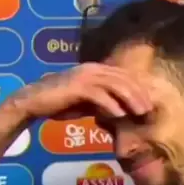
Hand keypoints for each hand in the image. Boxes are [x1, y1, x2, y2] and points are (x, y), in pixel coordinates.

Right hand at [8, 63, 151, 120]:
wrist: (33, 102)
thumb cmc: (60, 104)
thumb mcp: (87, 102)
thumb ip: (103, 103)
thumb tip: (121, 112)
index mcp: (96, 70)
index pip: (124, 76)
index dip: (138, 89)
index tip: (149, 103)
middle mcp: (92, 69)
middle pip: (123, 79)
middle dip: (139, 94)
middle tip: (149, 109)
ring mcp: (84, 76)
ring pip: (115, 85)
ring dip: (130, 99)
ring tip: (140, 112)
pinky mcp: (76, 87)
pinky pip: (99, 95)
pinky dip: (111, 105)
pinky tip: (121, 115)